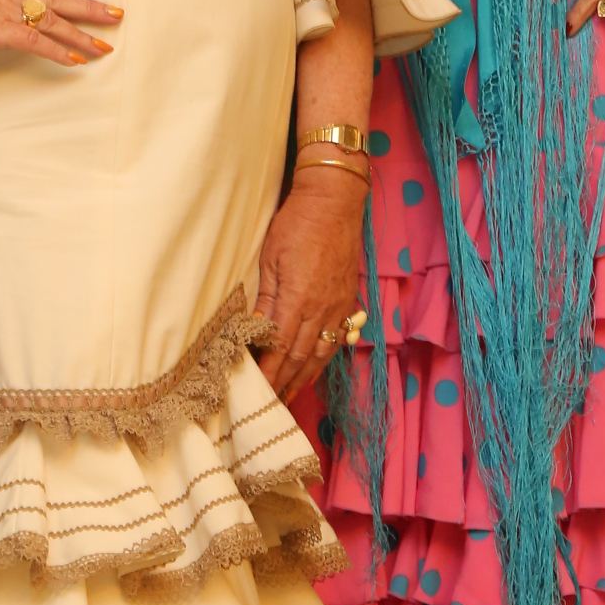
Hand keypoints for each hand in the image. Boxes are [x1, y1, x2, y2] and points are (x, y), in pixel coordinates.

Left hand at [255, 168, 366, 398]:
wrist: (335, 201)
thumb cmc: (297, 223)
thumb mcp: (271, 258)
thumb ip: (266, 300)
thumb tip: (256, 332)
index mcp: (299, 300)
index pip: (281, 348)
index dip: (270, 372)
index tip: (257, 390)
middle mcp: (323, 309)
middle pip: (302, 356)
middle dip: (285, 382)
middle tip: (271, 403)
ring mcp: (339, 305)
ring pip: (321, 351)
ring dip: (304, 375)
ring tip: (291, 394)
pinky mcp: (347, 298)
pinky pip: (336, 337)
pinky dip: (323, 357)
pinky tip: (315, 366)